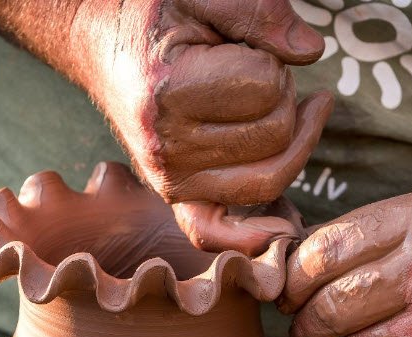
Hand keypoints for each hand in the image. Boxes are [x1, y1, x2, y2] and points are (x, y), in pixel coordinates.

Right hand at [78, 0, 332, 254]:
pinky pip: (216, 232)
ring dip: (279, 138)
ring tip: (254, 108)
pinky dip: (247, 238)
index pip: (270, 88)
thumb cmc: (153, 13)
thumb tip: (312, 53)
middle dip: (282, 98)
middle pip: (276, 135)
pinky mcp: (174, 195)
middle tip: (249, 72)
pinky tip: (280, 229)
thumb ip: (258, 13)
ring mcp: (169, 178)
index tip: (242, 48)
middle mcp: (166, 146)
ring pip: (270, 176)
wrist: (99, 41)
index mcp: (169, 92)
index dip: (273, 61)